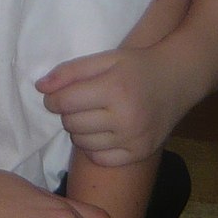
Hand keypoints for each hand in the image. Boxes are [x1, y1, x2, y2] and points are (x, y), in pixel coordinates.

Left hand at [37, 43, 190, 166]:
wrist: (177, 80)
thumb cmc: (137, 66)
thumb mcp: (105, 58)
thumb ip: (70, 71)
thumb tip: (40, 87)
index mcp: (114, 88)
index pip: (65, 102)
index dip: (52, 99)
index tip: (54, 95)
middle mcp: (124, 117)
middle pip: (71, 123)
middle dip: (67, 113)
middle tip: (79, 103)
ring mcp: (133, 139)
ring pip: (82, 143)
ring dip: (79, 130)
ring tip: (92, 116)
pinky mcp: (139, 153)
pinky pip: (100, 159)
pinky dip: (94, 147)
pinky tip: (102, 132)